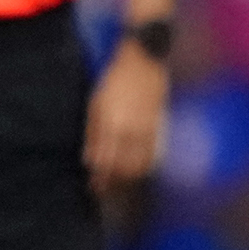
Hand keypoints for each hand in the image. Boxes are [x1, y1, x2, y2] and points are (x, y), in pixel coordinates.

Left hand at [85, 44, 168, 195]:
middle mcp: (130, 130)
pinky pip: (154, 155)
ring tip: (120, 180)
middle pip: (122, 169)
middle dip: (113, 182)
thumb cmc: (114, 80)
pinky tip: (137, 169)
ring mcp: (146, 129)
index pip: (104, 162)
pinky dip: (145, 166)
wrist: (143, 61)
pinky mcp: (159, 126)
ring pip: (139, 165)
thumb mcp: (95, 104)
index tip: (94, 188)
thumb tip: (88, 160)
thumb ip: (93, 133)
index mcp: (111, 124)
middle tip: (105, 187)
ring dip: (128, 178)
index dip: (99, 179)